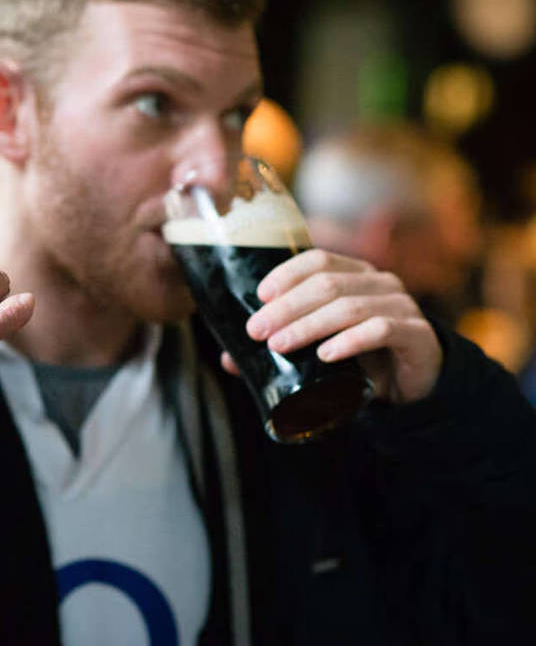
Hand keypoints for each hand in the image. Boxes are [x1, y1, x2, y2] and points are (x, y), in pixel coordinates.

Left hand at [220, 249, 441, 404]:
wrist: (416, 385)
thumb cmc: (362, 359)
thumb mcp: (318, 349)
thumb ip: (280, 348)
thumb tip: (228, 359)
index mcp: (355, 275)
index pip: (318, 260)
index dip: (287, 274)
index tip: (260, 296)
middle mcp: (379, 283)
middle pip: (327, 284)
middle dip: (286, 307)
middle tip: (256, 331)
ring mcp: (401, 306)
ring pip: (349, 306)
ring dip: (308, 325)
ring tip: (279, 344)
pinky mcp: (417, 335)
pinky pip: (381, 330)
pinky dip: (350, 341)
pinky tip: (325, 355)